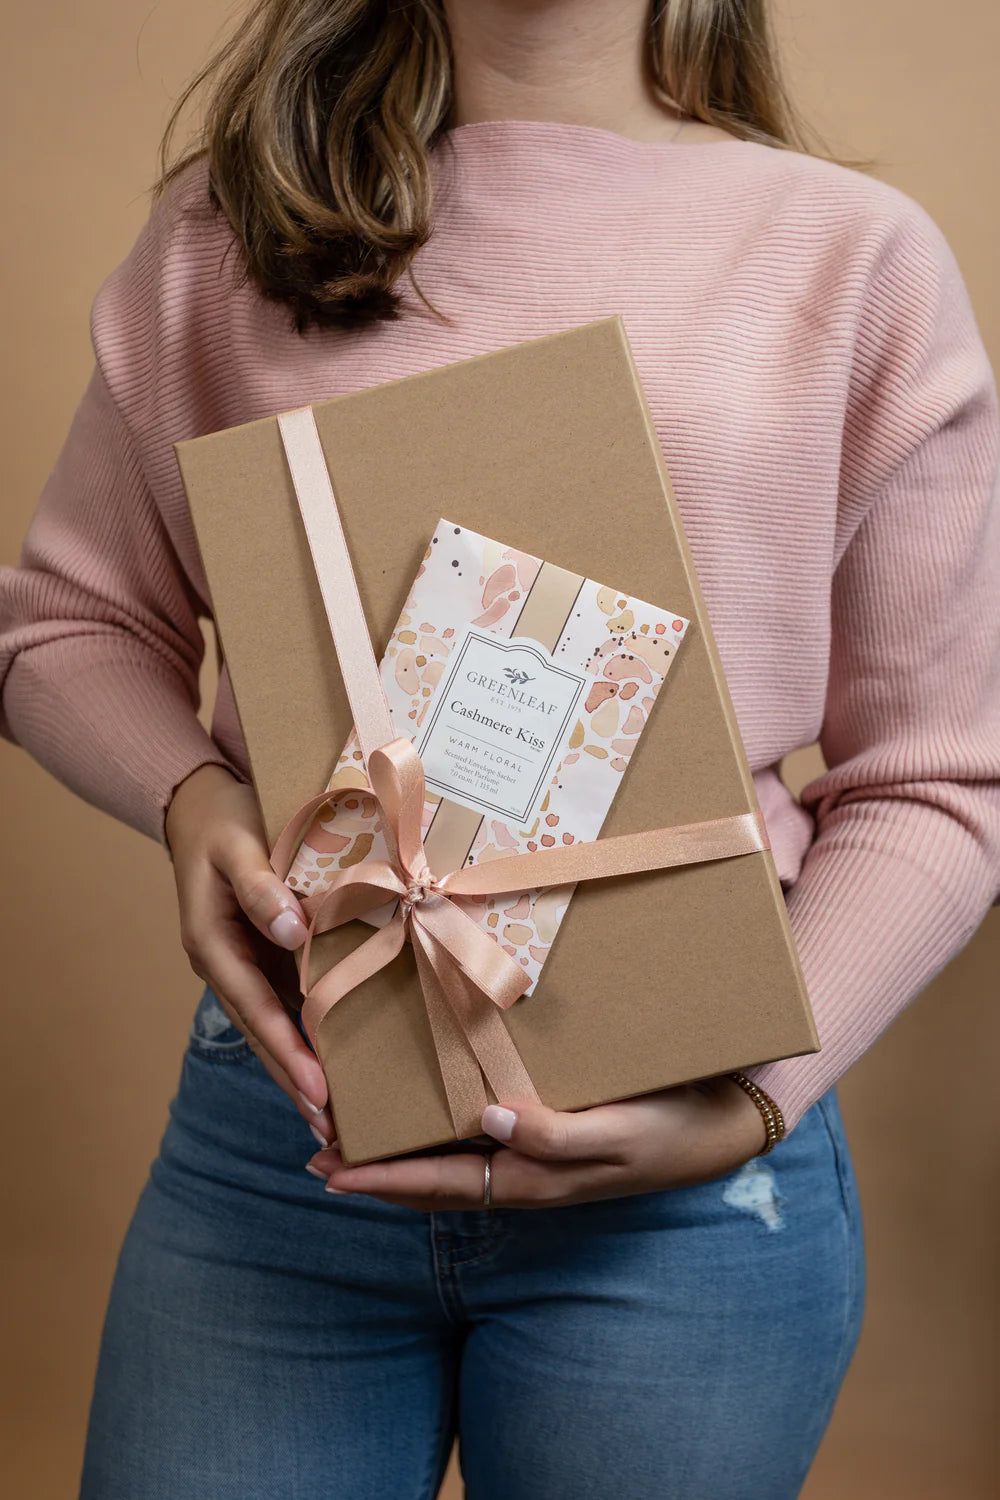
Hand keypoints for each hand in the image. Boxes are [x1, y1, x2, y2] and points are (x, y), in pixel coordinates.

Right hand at [165, 762, 334, 1145]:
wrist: (204, 808)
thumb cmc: (226, 822)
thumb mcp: (239, 845)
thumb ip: (262, 888)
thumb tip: (292, 932)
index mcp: (212, 943)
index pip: (255, 1008)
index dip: (287, 1050)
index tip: (319, 1089)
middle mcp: (225, 965)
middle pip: (263, 1034)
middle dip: (295, 1083)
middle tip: (332, 1132)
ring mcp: (243, 966)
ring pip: (272, 1029)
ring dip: (300, 1073)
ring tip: (334, 1123)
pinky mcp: (262, 960)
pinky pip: (284, 1007)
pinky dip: (304, 1040)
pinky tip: (332, 1069)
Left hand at [305, 1075, 769, 1209]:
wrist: (724, 1125)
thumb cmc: (671, 1129)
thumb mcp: (617, 1135)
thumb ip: (554, 1136)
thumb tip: (485, 1121)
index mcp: (533, 1180)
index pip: (439, 1184)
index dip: (381, 1179)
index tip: (327, 1168)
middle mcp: (526, 1173)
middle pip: (434, 1181)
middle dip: (376, 1170)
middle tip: (319, 1150)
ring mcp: (538, 1157)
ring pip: (453, 1163)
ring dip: (403, 1153)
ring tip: (358, 1136)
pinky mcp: (553, 1134)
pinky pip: (482, 1142)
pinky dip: (443, 1133)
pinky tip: (434, 1110)